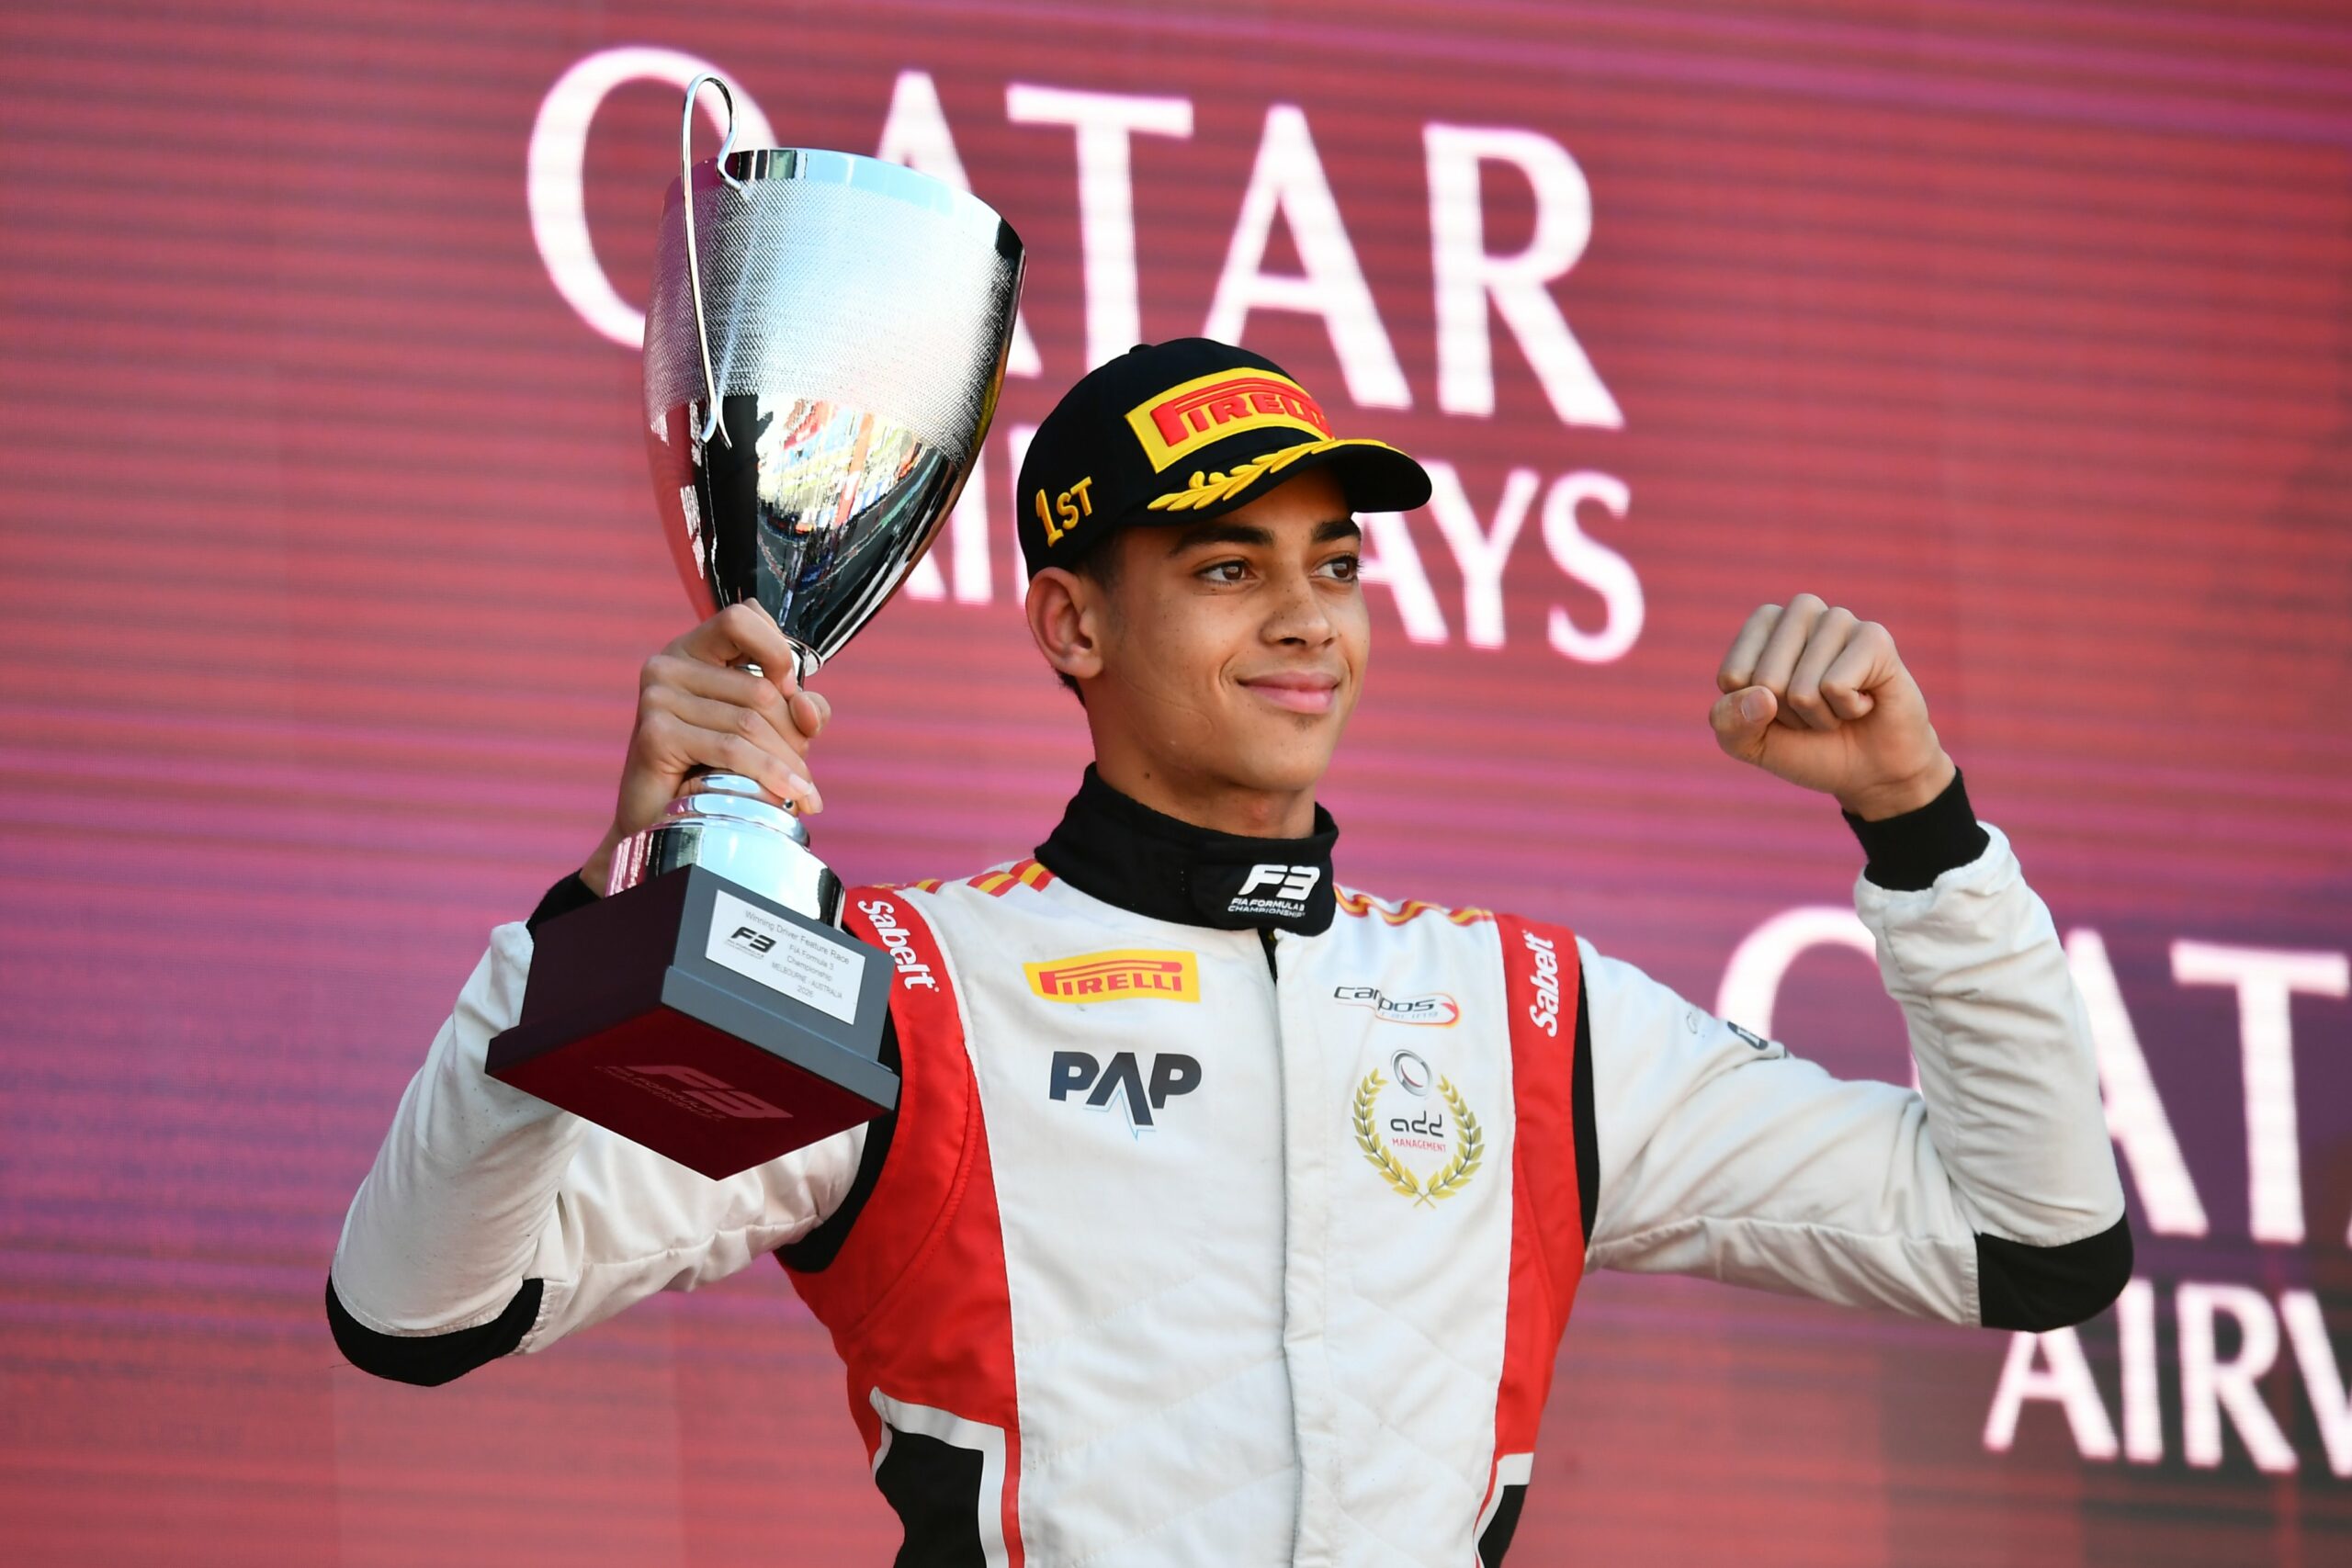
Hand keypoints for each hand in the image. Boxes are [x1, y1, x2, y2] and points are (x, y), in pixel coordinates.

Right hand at [580, 603, 830, 894]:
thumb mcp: (766, 727)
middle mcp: (668, 664)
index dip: (779, 650)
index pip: (744, 616)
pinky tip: (792, 796)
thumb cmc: (713, 768)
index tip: (792, 692)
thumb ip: (797, 706)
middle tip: (802, 771)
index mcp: (693, 649)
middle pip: (759, 686)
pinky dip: (771, 775)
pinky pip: (732, 748)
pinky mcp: (655, 732)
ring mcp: (656, 696)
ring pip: (751, 720)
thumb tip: (807, 708)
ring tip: (801, 791)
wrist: (662, 822)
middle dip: (793, 733)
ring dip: (788, 762)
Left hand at [1709, 594, 1953, 819]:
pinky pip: (1835, 687)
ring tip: (1840, 705)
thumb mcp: (1749, 742)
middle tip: (1816, 710)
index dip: (1753, 711)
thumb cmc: (1806, 745)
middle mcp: (1800, 611)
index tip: (1780, 709)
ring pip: (1802, 689)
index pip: (1733, 676)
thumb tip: (1761, 696)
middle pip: (1766, 681)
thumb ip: (1728, 721)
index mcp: (1762, 624)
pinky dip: (1848, 710)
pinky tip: (1865, 701)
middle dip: (1789, 714)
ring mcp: (1839, 618)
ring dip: (1819, 715)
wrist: (1870, 768)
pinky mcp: (1874, 637)